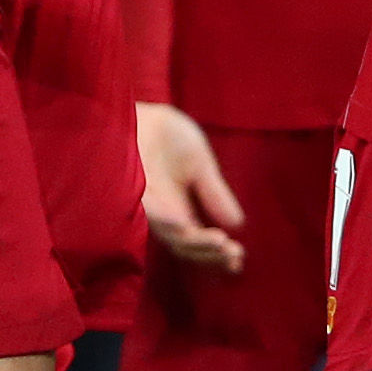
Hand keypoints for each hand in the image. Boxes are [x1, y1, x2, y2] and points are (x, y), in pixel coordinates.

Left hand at [136, 102, 248, 272]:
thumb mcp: (200, 163)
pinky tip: (184, 223)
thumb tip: (239, 224)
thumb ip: (214, 193)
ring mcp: (148, 203)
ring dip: (196, 241)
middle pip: (186, 245)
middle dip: (211, 253)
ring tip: (221, 241)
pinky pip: (147, 209)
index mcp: (181, 209)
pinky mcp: (132, 188)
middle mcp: (163, 213)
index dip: (219, 254)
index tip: (239, 259)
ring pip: (170, 234)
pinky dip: (165, 217)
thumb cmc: (167, 136)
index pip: (199, 241)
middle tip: (235, 255)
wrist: (141, 111)